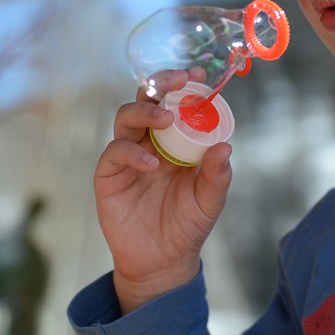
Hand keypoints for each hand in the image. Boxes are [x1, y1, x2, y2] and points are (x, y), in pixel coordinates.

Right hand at [95, 68, 232, 313]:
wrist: (162, 262)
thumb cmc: (187, 225)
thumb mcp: (209, 200)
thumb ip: (216, 175)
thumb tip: (225, 147)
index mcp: (174, 140)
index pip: (175, 102)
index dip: (183, 84)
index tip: (198, 73)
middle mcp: (148, 140)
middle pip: (147, 99)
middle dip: (160, 84)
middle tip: (178, 81)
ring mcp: (126, 155)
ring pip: (126, 117)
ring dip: (145, 112)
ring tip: (166, 120)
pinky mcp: (109, 175)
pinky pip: (115, 153)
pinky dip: (133, 153)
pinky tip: (152, 165)